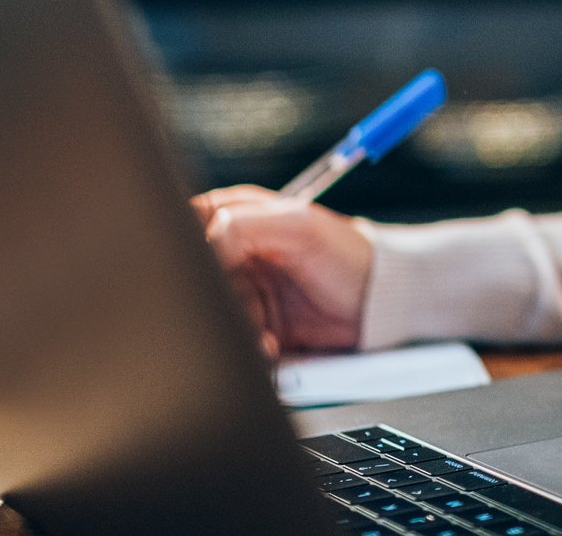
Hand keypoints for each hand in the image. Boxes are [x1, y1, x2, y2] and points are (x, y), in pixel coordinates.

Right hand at [192, 185, 373, 355]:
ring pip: (209, 313)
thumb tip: (203, 244)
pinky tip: (270, 345)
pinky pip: (231, 339)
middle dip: (213, 299)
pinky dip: (247, 347)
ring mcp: (239, 290)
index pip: (184, 225)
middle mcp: (231, 252)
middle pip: (192, 277)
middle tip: (242, 308)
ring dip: (235, 328)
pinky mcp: (249, 324)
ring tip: (265, 331)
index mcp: (234, 215)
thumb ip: (240, 226)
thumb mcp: (296, 225)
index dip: (186, 249)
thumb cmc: (347, 254)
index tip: (205, 270)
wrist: (378, 304)